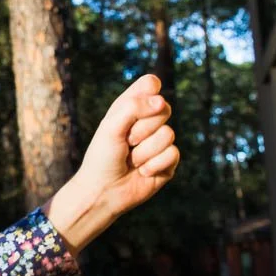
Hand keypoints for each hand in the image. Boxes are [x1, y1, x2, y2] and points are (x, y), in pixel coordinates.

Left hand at [74, 73, 179, 217]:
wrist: (103, 191)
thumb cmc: (102, 157)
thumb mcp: (111, 127)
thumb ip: (133, 108)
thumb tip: (161, 102)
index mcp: (130, 108)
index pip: (151, 84)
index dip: (149, 90)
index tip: (137, 103)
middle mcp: (147, 122)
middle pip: (164, 108)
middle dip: (142, 128)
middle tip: (127, 142)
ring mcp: (159, 142)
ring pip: (168, 134)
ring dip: (145, 151)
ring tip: (132, 161)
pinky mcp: (168, 162)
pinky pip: (173, 154)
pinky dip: (153, 165)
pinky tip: (142, 172)